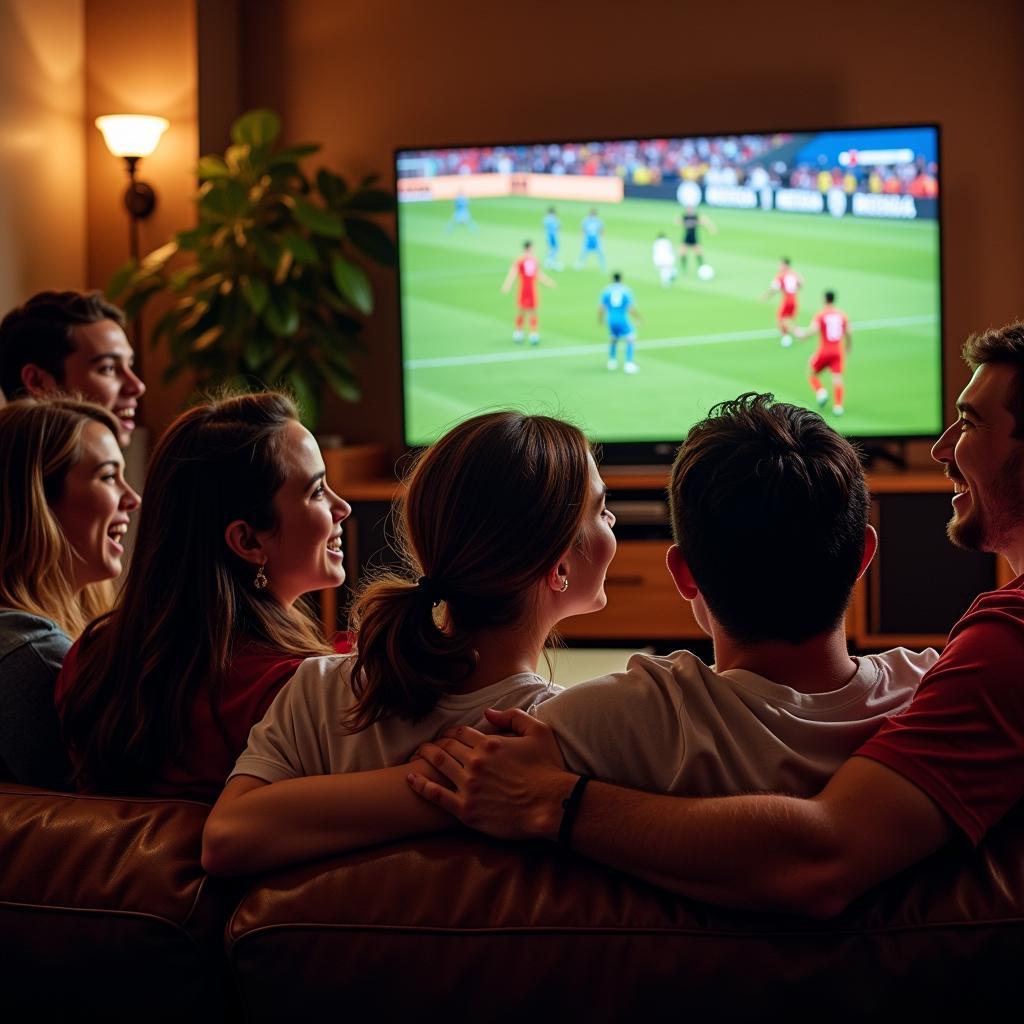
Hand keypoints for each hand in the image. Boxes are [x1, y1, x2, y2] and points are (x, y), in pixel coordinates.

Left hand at [407, 708, 574, 840]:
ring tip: (415, 756)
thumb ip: (512, 717)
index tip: (447, 736)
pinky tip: (410, 779)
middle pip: (446, 746)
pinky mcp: (466, 810)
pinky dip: (420, 785)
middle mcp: (475, 762)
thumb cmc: (549, 769)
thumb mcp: (539, 731)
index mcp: (489, 744)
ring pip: (438, 765)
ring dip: (424, 757)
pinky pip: (436, 795)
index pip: (461, 733)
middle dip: (435, 743)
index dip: (452, 733)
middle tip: (427, 746)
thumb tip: (487, 713)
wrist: (553, 806)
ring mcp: (468, 786)